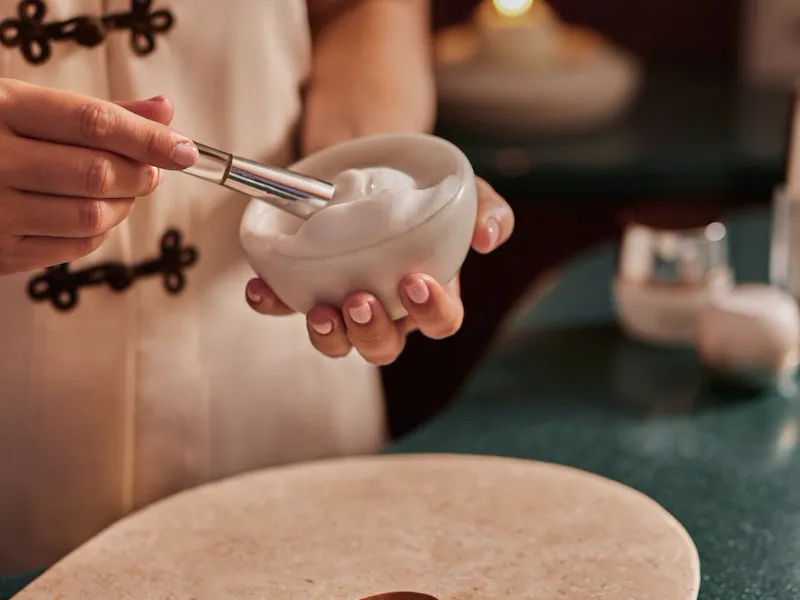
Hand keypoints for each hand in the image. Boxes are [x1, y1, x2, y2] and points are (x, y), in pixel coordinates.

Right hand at [0, 80, 198, 274]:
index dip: (150, 138)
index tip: (184, 149)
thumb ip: (96, 112)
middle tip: (152, 169)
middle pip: (97, 173)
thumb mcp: (25, 106)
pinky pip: (74, 245)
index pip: (94, 123)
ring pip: (91, 215)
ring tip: (125, 190)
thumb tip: (163, 110)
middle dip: (140, 174)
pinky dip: (101, 230)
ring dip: (125, 205)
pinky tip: (97, 213)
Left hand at [246, 177, 514, 364]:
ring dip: (328, 336)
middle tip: (360, 301)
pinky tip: (259, 288)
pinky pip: (285, 305)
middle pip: (383, 346)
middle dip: (372, 334)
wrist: (374, 157)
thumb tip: (488, 239)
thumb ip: (486, 209)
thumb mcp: (462, 189)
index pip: (440, 322)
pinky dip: (271, 303)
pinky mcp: (303, 285)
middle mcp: (387, 307)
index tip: (416, 283)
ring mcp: (343, 299)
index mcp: (429, 292)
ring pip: (338, 341)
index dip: (432, 314)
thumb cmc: (423, 186)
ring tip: (319, 310)